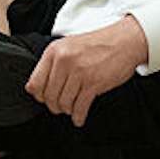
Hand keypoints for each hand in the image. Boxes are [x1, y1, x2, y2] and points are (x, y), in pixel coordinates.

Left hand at [25, 16, 149, 125]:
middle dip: (54, 106)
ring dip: (67, 110)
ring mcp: (78, 73)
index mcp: (54, 51)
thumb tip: (41, 85)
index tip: (44, 99)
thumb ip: (55, 62)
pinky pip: (79, 107)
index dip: (39, 95)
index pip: (34, 83)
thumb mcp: (69, 45)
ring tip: (72, 109)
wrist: (125, 41)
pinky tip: (79, 117)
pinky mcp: (93, 84)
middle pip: (48, 96)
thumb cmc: (99, 43)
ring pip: (63, 103)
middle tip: (60, 107)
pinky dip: (78, 116)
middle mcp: (64, 61)